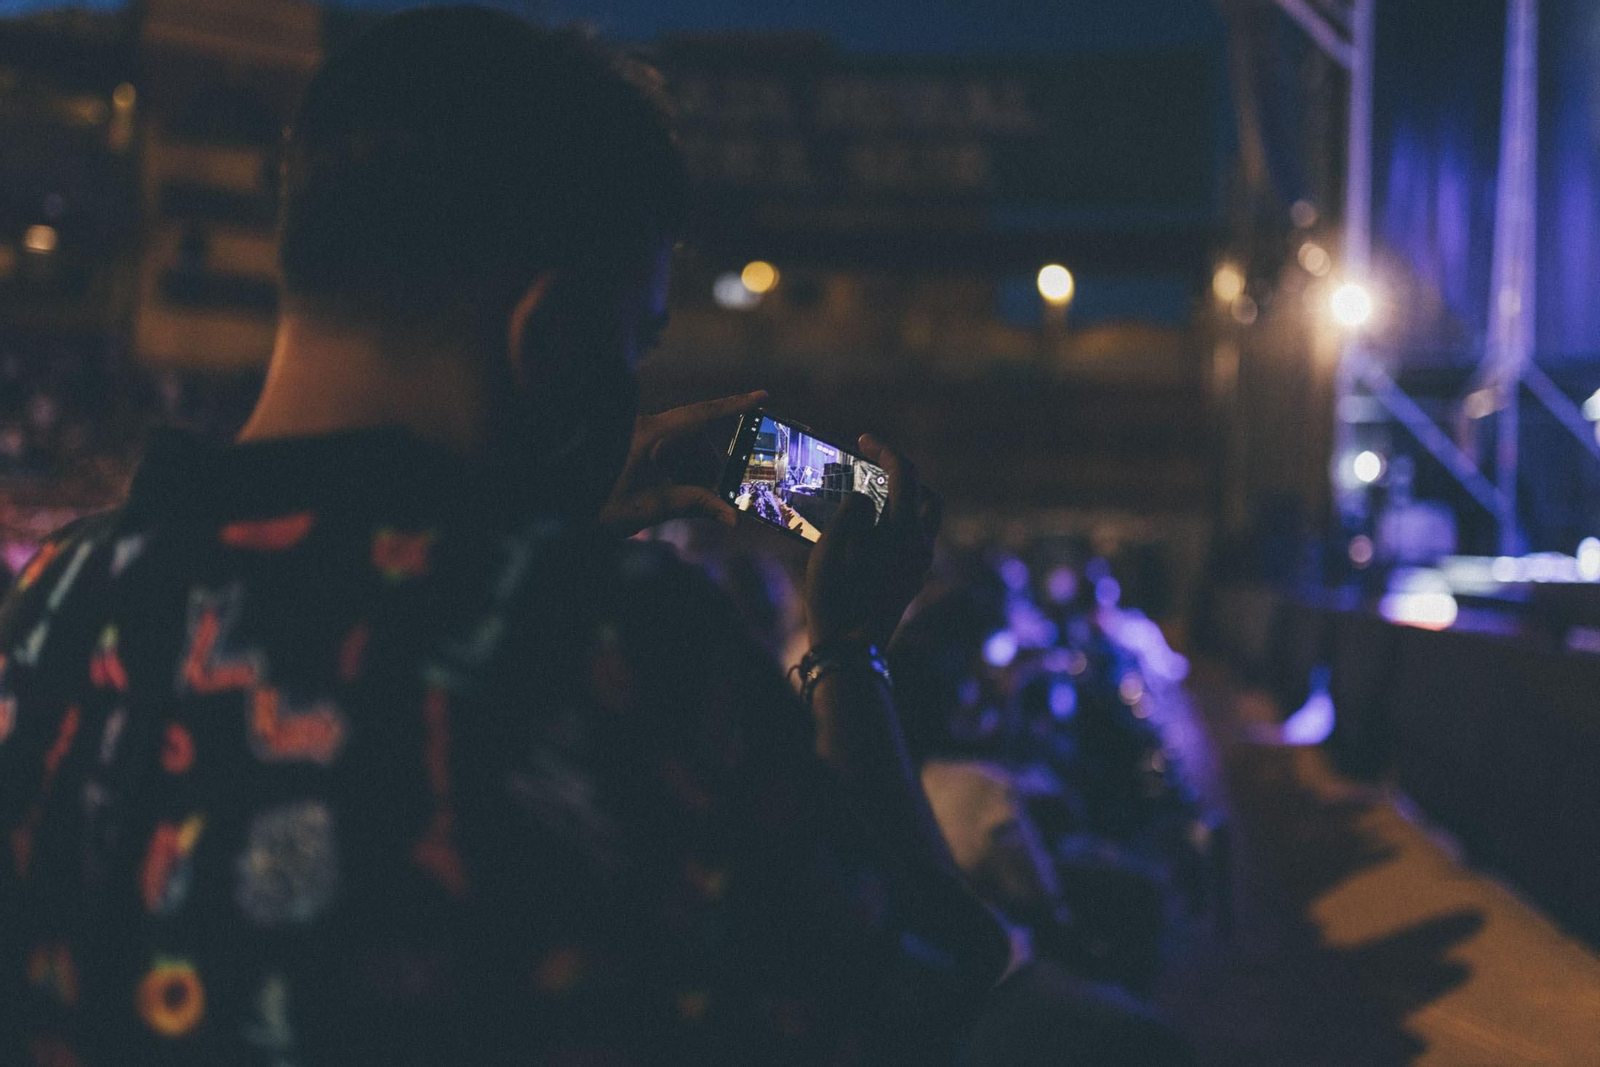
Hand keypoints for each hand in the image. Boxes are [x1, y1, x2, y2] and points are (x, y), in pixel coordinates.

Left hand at [598, 390, 766, 536]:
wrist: (557, 511)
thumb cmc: (596, 507)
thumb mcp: (649, 508)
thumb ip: (692, 505)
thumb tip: (730, 517)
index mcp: (648, 433)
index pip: (700, 414)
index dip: (734, 405)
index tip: (762, 396)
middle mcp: (644, 428)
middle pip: (695, 439)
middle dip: (710, 467)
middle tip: (720, 498)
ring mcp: (637, 437)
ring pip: (682, 449)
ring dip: (692, 475)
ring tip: (692, 504)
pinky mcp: (632, 449)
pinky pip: (666, 456)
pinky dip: (677, 475)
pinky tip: (673, 496)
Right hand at [805, 434, 941, 647]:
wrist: (848, 650)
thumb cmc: (836, 598)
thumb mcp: (832, 546)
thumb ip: (852, 511)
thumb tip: (864, 501)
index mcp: (905, 532)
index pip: (904, 474)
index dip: (884, 449)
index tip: (863, 439)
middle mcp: (921, 546)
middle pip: (926, 495)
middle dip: (902, 475)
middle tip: (872, 468)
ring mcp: (919, 565)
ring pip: (923, 518)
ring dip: (901, 500)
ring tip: (869, 497)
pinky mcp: (912, 579)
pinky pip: (912, 538)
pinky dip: (896, 522)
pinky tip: (868, 527)